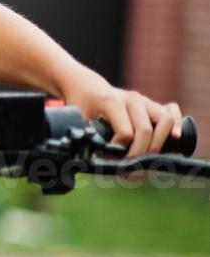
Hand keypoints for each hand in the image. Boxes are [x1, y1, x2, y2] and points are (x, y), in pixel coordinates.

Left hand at [61, 74, 183, 156]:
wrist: (88, 87)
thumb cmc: (83, 104)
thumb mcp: (79, 119)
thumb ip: (87, 136)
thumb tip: (92, 160)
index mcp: (112, 102)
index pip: (125, 132)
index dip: (120, 151)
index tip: (110, 159)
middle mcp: (132, 99)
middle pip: (145, 130)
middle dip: (140, 154)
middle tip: (130, 169)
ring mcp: (144, 100)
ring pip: (164, 120)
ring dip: (159, 143)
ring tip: (148, 159)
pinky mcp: (153, 104)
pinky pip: (171, 112)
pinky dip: (177, 124)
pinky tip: (174, 138)